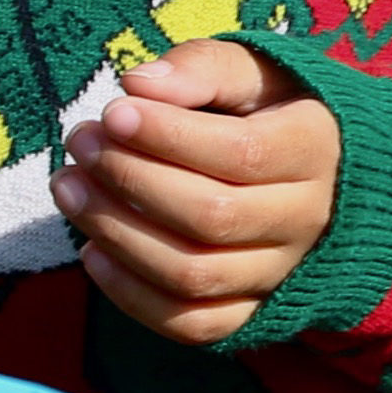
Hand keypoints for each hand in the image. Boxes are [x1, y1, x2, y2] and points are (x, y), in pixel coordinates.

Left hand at [55, 39, 341, 346]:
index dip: (168, 136)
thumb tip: (138, 85)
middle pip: (212, 217)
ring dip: (117, 234)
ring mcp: (280, 275)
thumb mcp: (252, 71)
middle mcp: (306, 221)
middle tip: (81, 142)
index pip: (240, 154)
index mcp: (314, 152)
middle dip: (131, 180)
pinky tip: (91, 251)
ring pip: (193, 274)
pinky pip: (190, 323)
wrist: (323, 179)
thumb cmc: (271, 112)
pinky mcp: (251, 314)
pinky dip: (131, 295)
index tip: (113, 112)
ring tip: (68, 189)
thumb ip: (202, 69)